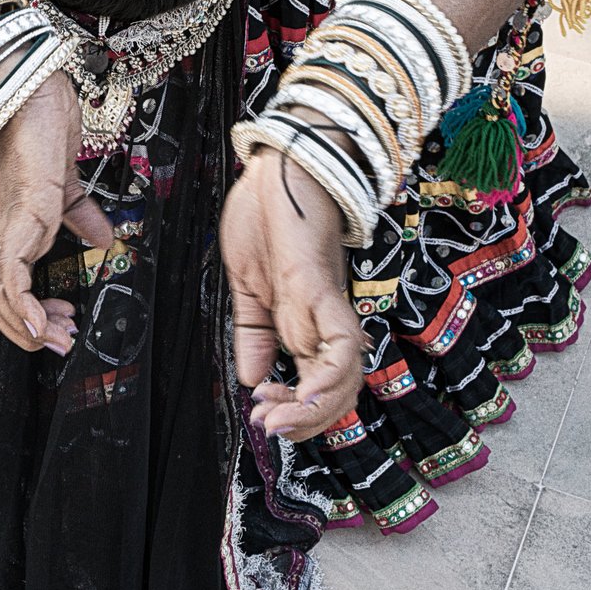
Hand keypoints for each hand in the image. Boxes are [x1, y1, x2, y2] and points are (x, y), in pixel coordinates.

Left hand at [0, 72, 113, 354]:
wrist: (34, 87)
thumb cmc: (43, 128)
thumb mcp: (67, 184)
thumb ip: (79, 214)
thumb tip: (103, 239)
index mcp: (16, 228)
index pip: (7, 287)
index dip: (29, 316)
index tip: (61, 329)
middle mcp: (6, 231)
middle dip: (28, 333)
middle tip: (61, 343)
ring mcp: (11, 222)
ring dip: (27, 327)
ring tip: (56, 338)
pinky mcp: (24, 211)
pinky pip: (10, 271)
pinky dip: (22, 305)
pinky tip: (40, 322)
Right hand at [221, 147, 364, 440]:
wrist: (275, 162)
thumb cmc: (264, 213)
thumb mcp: (247, 284)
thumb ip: (254, 331)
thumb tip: (253, 379)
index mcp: (306, 320)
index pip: (317, 382)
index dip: (297, 410)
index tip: (262, 417)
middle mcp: (324, 318)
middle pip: (336, 390)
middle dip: (304, 422)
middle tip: (269, 427)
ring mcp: (326, 304)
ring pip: (343, 376)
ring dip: (313, 410)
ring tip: (277, 419)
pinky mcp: (320, 285)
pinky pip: (338, 343)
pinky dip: (327, 377)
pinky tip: (301, 393)